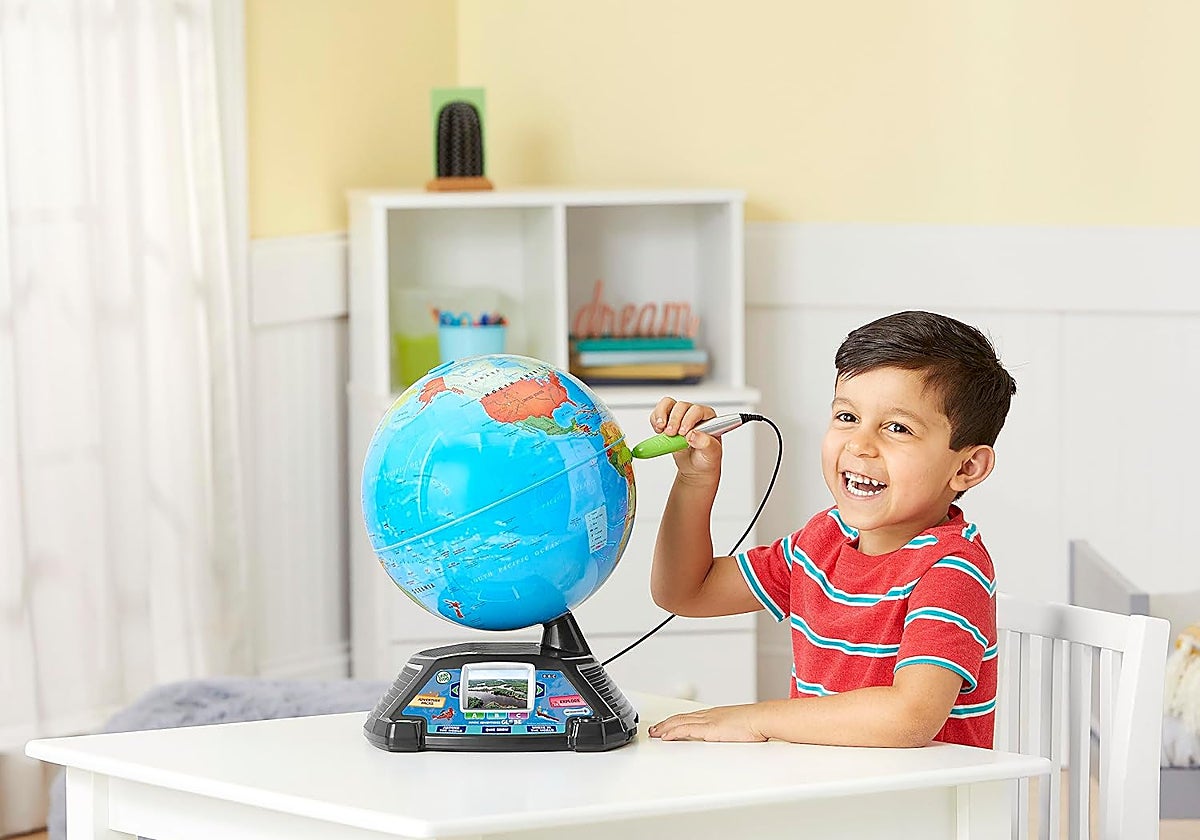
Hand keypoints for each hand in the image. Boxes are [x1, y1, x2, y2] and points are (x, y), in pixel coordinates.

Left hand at [647, 703, 767, 741]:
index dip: (676, 721)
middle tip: (655, 730)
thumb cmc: (756, 724)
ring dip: (665, 728)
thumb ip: (730, 730)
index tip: (667, 725)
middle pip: (681, 718)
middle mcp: (708, 715)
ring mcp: (707, 721)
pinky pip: (685, 730)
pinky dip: (673, 732)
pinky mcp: (708, 729)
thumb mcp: (738, 726)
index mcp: (715, 715)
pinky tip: (666, 737)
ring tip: (655, 733)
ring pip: (679, 723)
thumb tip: (731, 736)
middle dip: (666, 724)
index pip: (690, 717)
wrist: (762, 719)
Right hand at [649, 397, 721, 481]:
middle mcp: (694, 415)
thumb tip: (694, 434)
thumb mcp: (712, 454)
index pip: (698, 410)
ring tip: (661, 429)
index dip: (689, 419)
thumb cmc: (706, 458)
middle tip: (671, 433)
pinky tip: (658, 430)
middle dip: (674, 419)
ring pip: (668, 404)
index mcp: (709, 419)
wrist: (694, 466)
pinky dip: (655, 419)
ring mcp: (680, 416)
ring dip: (662, 415)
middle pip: (682, 406)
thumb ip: (706, 444)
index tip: (683, 432)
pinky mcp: (668, 420)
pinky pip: (658, 412)